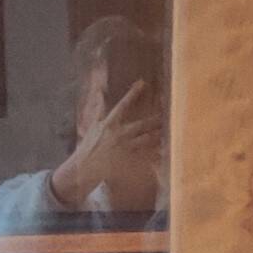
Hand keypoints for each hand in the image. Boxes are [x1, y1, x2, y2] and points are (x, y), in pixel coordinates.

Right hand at [50, 78, 163, 213]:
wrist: (84, 169)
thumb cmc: (87, 147)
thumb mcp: (92, 126)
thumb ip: (98, 108)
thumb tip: (98, 91)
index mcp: (109, 124)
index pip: (122, 105)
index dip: (132, 93)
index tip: (142, 82)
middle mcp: (119, 134)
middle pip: (143, 124)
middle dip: (156, 119)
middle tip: (168, 112)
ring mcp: (125, 148)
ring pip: (148, 139)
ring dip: (159, 134)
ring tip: (169, 131)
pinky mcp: (129, 160)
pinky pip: (146, 156)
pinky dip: (156, 154)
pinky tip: (165, 152)